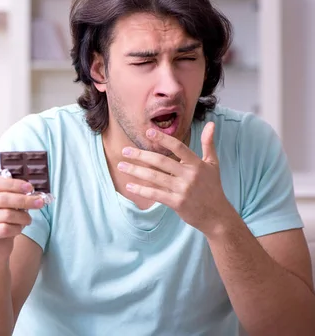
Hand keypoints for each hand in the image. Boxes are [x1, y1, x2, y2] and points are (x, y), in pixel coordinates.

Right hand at [0, 176, 44, 261]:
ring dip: (23, 217)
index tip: (30, 188)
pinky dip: (16, 228)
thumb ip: (18, 197)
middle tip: (39, 203)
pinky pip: (5, 229)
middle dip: (24, 200)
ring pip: (6, 214)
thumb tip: (35, 195)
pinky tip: (18, 229)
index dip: (14, 184)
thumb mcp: (10, 206)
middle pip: (3, 199)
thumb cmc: (3, 222)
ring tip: (28, 220)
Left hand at [117, 122, 235, 235]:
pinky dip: (142, 190)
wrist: (217, 215)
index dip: (163, 139)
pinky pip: (156, 194)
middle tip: (125, 151)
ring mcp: (183, 189)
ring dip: (136, 171)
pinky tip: (129, 186)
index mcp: (197, 164)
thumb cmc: (212, 187)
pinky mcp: (177, 203)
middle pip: (161, 161)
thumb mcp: (213, 164)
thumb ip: (208, 143)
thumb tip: (210, 123)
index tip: (147, 132)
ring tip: (121, 166)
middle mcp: (190, 175)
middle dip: (141, 155)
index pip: (178, 147)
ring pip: (155, 177)